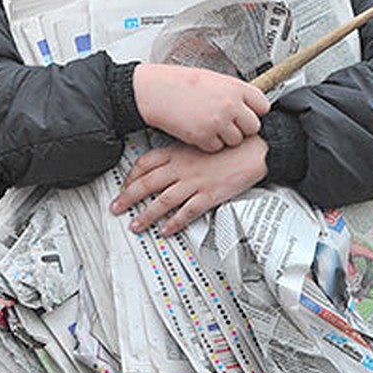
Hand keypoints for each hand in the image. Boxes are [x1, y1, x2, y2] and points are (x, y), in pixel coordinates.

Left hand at [109, 136, 268, 235]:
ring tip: (135, 225)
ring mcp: (195, 182)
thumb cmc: (228, 145)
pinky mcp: (209, 196)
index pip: (145, 163)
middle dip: (128, 198)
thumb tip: (162, 162)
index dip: (130, 176)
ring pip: (163, 201)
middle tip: (116, 208)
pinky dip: (174, 223)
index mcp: (177, 152)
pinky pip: (187, 212)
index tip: (123, 186)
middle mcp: (182, 168)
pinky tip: (165, 231)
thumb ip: (178, 152)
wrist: (255, 149)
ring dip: (146, 215)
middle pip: (147, 183)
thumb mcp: (198, 141)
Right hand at [132, 63, 268, 151]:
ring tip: (210, 126)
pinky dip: (208, 143)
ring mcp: (218, 122)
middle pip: (253, 127)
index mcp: (235, 87)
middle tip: (228, 124)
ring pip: (235, 140)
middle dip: (242, 128)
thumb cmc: (180, 83)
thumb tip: (248, 105)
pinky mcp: (204, 137)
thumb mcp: (213, 80)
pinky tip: (199, 130)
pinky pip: (216, 147)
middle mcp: (230, 105)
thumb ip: (233, 93)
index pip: (263, 105)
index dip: (255, 111)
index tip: (247, 113)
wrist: (155, 91)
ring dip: (225, 137)